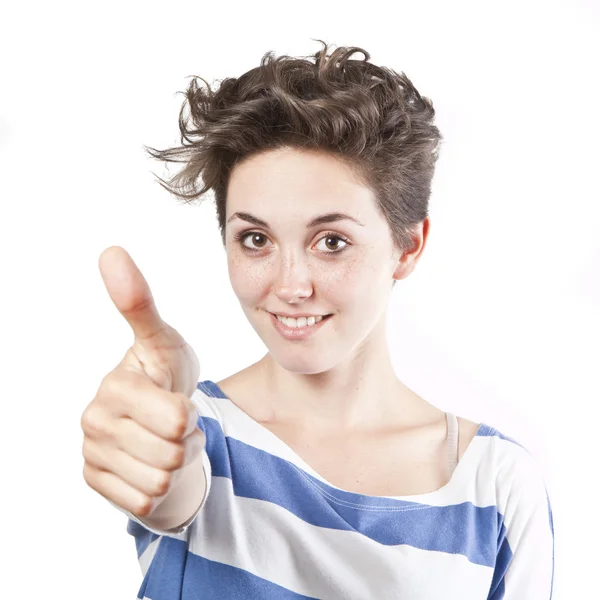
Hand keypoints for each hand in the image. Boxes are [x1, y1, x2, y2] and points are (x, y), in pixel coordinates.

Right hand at [81, 246, 203, 518]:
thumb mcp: (163, 341)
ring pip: (162, 480)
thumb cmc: (163, 375)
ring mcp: (93, 456)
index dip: (191, 414)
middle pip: (173, 453)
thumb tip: (110, 251)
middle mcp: (94, 424)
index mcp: (113, 388)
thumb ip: (140, 304)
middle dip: (186, 440)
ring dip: (176, 463)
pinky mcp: (97, 484)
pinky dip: (161, 488)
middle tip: (173, 423)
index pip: (178, 418)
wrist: (158, 420)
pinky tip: (150, 463)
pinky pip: (147, 502)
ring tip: (164, 440)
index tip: (173, 398)